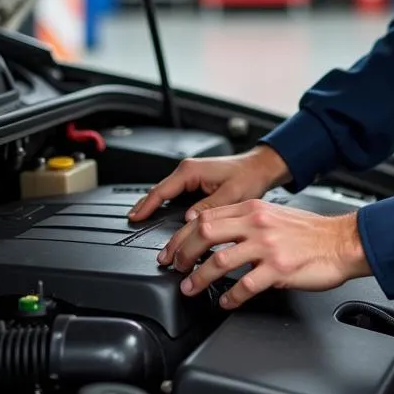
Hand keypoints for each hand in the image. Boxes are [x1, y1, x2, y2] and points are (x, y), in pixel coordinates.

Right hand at [127, 144, 290, 222]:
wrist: (260, 168)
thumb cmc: (249, 176)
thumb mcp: (232, 194)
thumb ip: (210, 206)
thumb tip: (189, 220)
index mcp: (192, 170)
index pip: (162, 190)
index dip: (147, 206)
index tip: (134, 219)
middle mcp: (188, 170)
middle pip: (159, 191)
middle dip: (146, 207)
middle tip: (133, 225)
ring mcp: (191, 175)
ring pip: (165, 193)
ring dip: (154, 206)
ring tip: (142, 223)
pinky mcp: (195, 181)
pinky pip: (174, 193)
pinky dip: (164, 204)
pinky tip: (160, 215)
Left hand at [159, 200, 371, 308]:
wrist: (341, 241)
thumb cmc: (310, 232)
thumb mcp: (274, 215)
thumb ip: (246, 221)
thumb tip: (216, 234)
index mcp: (253, 208)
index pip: (205, 216)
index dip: (181, 235)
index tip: (172, 250)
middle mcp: (257, 223)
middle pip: (204, 234)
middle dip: (182, 254)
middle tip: (176, 268)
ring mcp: (267, 246)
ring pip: (218, 262)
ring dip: (198, 279)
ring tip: (191, 289)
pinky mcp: (278, 269)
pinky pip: (244, 286)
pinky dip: (229, 297)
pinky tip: (226, 302)